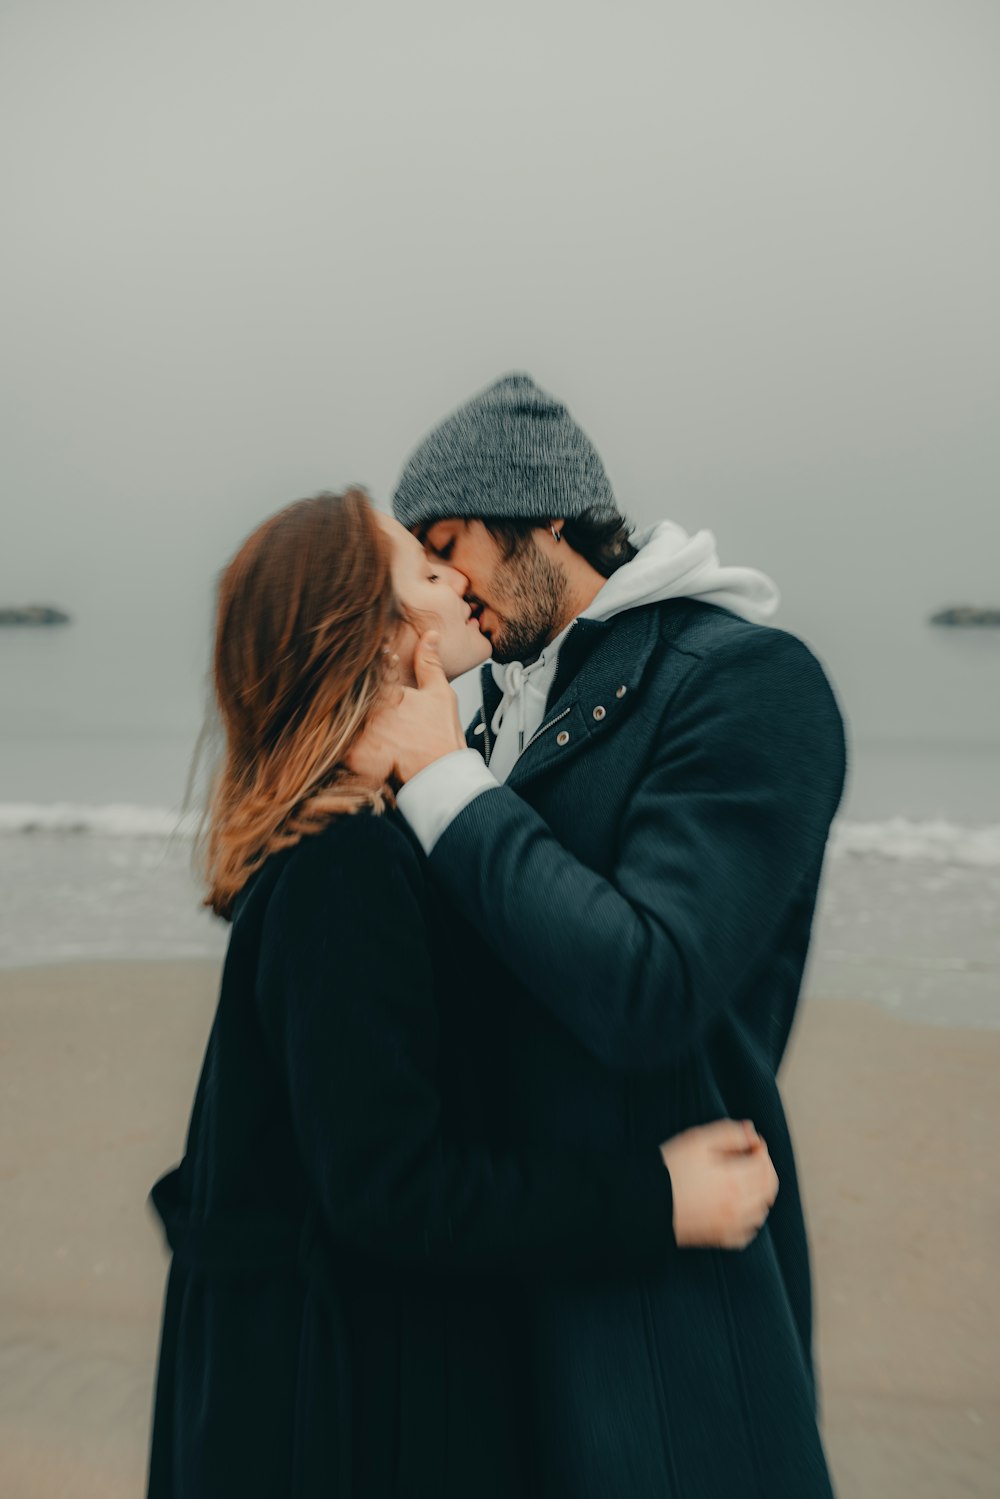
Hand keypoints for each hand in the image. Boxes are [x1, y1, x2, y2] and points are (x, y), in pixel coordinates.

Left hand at [346, 632, 465, 785]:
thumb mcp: (439, 693)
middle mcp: (370, 709)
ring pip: (337, 719)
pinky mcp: (354, 756)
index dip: (358, 672)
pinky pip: (335, 747)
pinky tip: (336, 742)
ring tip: (332, 718)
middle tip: (336, 694)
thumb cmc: (441, 736)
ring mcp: (361, 733)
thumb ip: (429, 663)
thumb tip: (431, 634)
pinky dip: (334, 745)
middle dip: (342, 696)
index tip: (354, 671)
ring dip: (335, 718)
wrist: (441, 776)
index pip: (362, 674)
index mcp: (386, 691)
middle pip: (345, 697)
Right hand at [659, 1119, 777, 1249]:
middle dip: (765, 1169)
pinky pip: (748, 1233)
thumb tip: (752, 1132)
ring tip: (745, 1179)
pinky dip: (751, 1219)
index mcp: (734, 1180)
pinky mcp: (719, 1239)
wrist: (644, 1202)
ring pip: (762, 1211)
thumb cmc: (669, 1168)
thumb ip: (729, 1133)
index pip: (764, 1164)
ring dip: (761, 1193)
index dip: (761, 1148)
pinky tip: (739, 1208)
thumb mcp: (697, 1140)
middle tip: (752, 1157)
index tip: (749, 1141)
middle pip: (768, 1189)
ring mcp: (729, 1226)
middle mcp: (737, 1206)